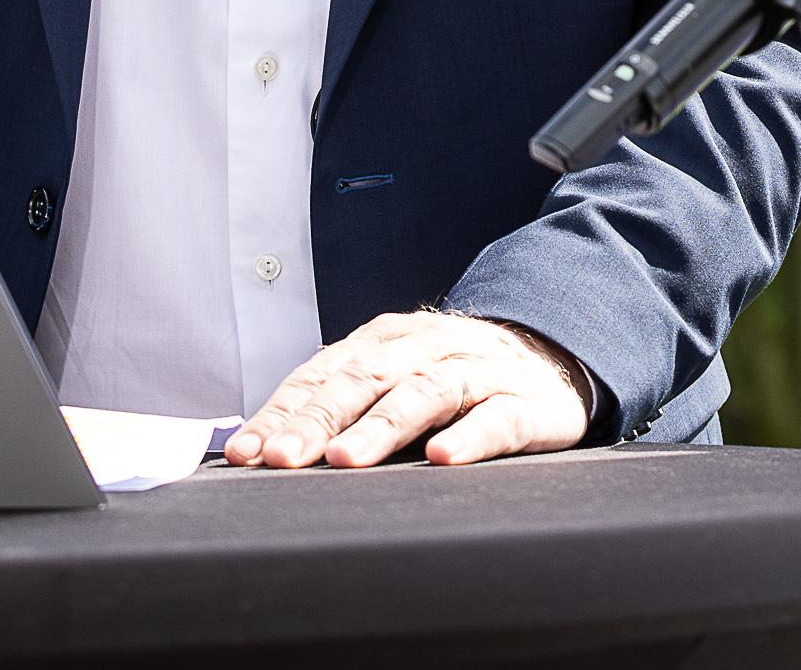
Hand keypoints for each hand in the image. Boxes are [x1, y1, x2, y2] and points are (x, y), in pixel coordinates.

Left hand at [224, 311, 591, 469]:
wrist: (553, 354)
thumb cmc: (455, 377)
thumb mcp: (394, 377)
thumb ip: (340, 404)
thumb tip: (264, 448)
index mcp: (385, 340)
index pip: (324, 375)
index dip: (283, 413)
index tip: (246, 452)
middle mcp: (427, 347)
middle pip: (366, 379)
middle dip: (318, 421)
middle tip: (281, 458)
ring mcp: (478, 370)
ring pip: (424, 393)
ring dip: (381, 426)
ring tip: (346, 460)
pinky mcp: (525, 402)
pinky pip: (496, 417)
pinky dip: (469, 435)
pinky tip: (442, 457)